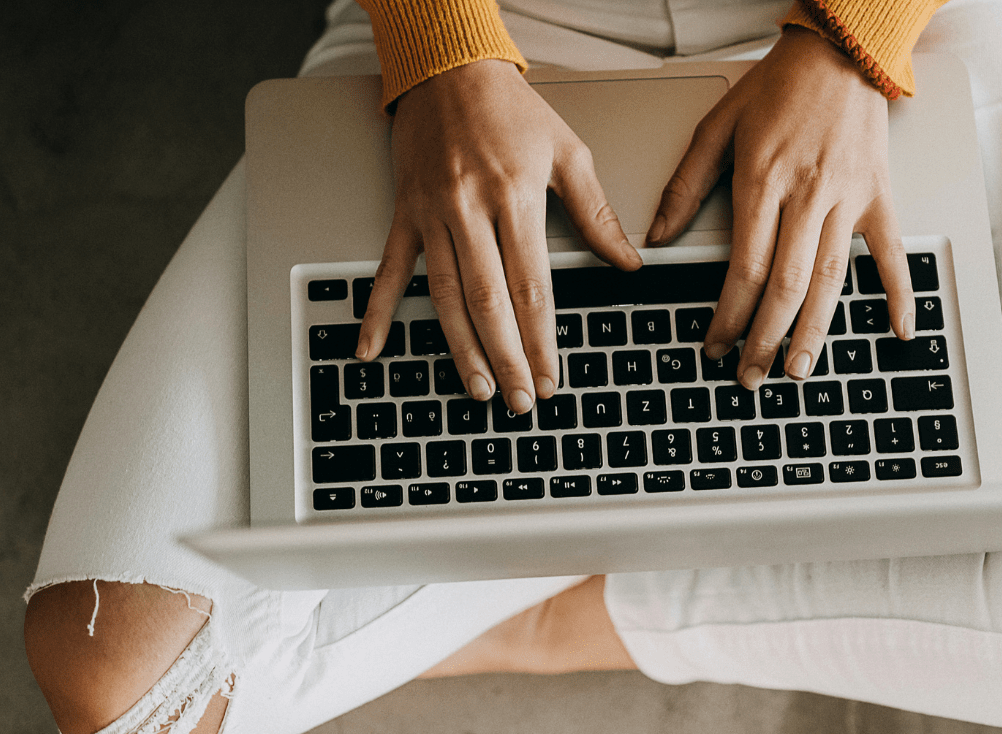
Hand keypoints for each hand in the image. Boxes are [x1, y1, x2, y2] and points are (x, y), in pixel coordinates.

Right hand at [356, 60, 642, 412]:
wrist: (448, 66)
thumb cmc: (510, 108)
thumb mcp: (568, 152)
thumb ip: (596, 213)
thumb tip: (629, 262)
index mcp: (514, 197)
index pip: (531, 287)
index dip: (541, 339)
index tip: (550, 376)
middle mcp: (470, 209)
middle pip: (489, 302)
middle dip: (507, 358)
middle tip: (519, 400)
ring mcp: (432, 215)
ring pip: (445, 296)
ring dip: (461, 349)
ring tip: (477, 387)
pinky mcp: (405, 214)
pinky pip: (390, 271)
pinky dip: (377, 312)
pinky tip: (372, 350)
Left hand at [648, 26, 913, 388]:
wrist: (838, 50)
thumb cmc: (778, 86)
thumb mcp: (716, 127)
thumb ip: (686, 186)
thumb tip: (659, 237)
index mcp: (763, 179)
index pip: (745, 266)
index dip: (729, 314)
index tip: (716, 344)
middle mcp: (807, 193)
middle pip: (786, 284)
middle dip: (764, 337)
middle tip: (750, 375)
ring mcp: (847, 197)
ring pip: (831, 278)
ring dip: (814, 331)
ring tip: (797, 369)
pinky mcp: (879, 195)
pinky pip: (891, 252)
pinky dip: (898, 293)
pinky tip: (897, 330)